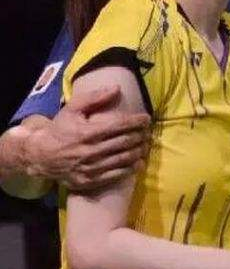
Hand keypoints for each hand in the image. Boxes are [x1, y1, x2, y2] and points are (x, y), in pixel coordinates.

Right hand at [25, 85, 150, 190]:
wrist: (42, 156)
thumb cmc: (60, 129)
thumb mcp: (73, 109)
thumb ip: (95, 98)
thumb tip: (117, 88)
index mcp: (87, 132)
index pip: (119, 125)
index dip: (136, 121)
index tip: (147, 118)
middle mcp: (91, 151)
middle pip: (125, 142)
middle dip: (140, 135)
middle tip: (148, 132)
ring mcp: (91, 168)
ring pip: (123, 158)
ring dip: (139, 151)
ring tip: (146, 144)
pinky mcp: (91, 181)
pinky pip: (116, 175)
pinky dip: (131, 168)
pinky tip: (139, 162)